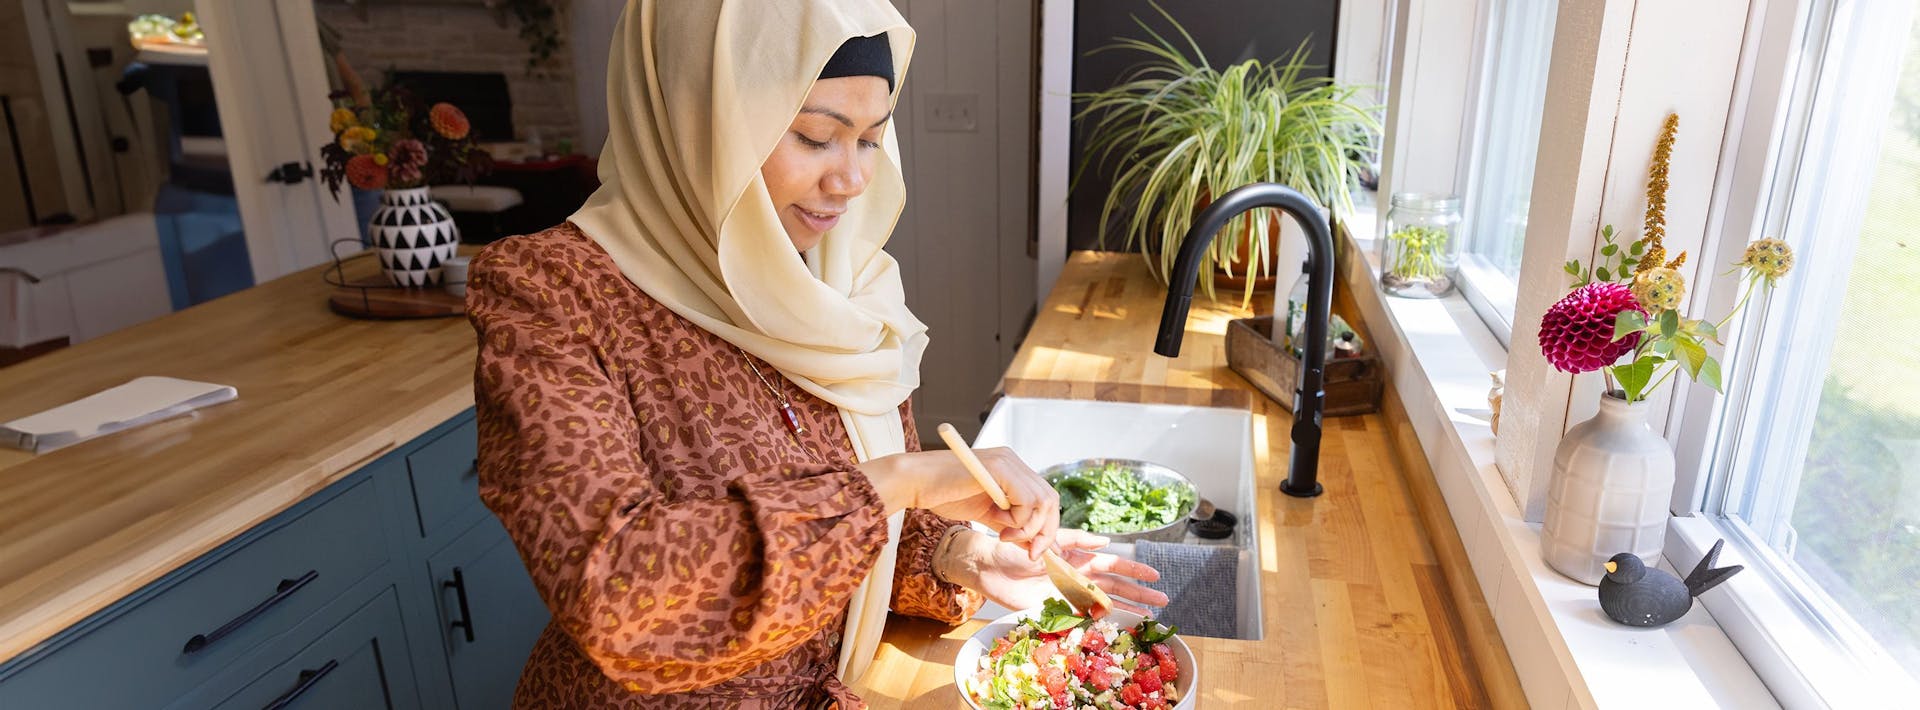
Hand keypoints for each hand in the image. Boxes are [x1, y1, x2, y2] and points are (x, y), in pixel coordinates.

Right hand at [861, 448, 1060, 559]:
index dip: (1046, 527)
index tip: (1033, 551)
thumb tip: (1034, 546)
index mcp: (1012, 469)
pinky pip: (1027, 501)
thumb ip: (1011, 526)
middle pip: (1050, 500)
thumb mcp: (988, 515)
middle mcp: (1014, 461)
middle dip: (1044, 531)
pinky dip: (1018, 520)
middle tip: (1028, 551)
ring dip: (1027, 527)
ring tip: (1003, 534)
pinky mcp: (1000, 468)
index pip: (1045, 499)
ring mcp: (1008, 462)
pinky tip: (997, 522)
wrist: (917, 483)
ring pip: (1043, 501)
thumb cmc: (944, 496)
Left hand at [942, 528, 1168, 615]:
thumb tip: (1106, 541)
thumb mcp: (1047, 537)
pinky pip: (1082, 616)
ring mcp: (1068, 593)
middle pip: (1115, 586)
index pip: (1113, 564)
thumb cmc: (1015, 546)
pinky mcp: (1056, 608)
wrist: (988, 566)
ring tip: (1149, 617)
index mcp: (1078, 557)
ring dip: (1126, 609)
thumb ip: (1075, 540)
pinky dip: (1099, 621)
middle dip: (1139, 594)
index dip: (1134, 571)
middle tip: (1162, 602)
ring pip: (1103, 602)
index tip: (1154, 577)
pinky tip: (1116, 626)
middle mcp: (1078, 576)